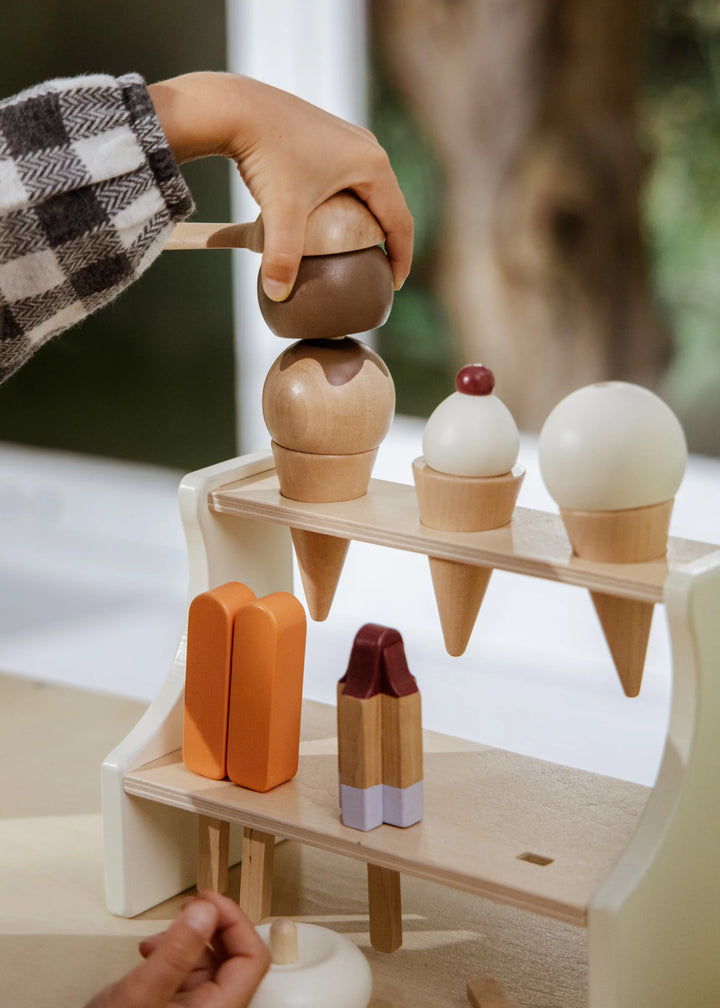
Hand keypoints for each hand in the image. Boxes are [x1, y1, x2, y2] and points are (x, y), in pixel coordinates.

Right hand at [84, 891, 269, 1006]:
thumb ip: (176, 953)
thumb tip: (206, 911)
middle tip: (190, 905)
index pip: (252, 959)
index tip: (209, 901)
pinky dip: (175, 955)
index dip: (235, 922)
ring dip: (190, 939)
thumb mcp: (141, 993)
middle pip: (235, 958)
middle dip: (212, 926)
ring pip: (211, 964)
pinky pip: (190, 975)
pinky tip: (153, 952)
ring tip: (161, 935)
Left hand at [148, 72, 412, 300]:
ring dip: (369, 221)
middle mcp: (368, 147)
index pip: (400, 221)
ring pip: (369, 190)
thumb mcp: (281, 211)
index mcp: (373, 166)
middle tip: (379, 273)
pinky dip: (349, 204)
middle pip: (389, 205)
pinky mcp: (327, 136)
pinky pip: (349, 178)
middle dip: (388, 241)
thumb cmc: (266, 155)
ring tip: (359, 251)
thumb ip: (283, 256)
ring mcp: (348, 139)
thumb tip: (277, 295)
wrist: (237, 107)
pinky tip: (331, 222)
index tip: (394, 286)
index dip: (401, 258)